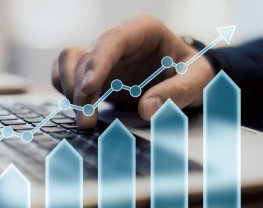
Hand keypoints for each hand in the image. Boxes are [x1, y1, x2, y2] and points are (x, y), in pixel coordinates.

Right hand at [52, 14, 213, 128]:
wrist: (184, 76)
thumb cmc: (191, 72)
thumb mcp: (197, 80)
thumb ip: (177, 92)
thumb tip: (148, 109)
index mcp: (142, 31)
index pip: (112, 41)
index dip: (96, 64)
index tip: (89, 90)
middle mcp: (118, 41)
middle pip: (85, 55)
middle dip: (81, 89)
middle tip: (86, 121)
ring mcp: (104, 56)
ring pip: (68, 61)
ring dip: (69, 90)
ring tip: (84, 118)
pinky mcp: (95, 71)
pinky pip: (66, 73)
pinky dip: (65, 90)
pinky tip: (80, 108)